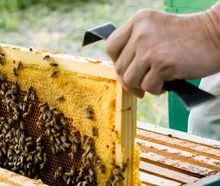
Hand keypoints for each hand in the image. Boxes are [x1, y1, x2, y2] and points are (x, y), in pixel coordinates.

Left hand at [105, 9, 219, 97]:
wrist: (218, 36)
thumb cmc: (188, 37)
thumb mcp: (157, 30)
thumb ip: (137, 43)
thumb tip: (120, 74)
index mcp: (138, 21)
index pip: (111, 46)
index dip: (117, 62)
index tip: (129, 69)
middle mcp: (141, 32)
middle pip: (119, 66)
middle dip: (131, 79)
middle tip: (144, 83)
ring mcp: (150, 48)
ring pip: (130, 79)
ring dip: (143, 86)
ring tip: (158, 81)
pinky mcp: (162, 64)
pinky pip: (148, 87)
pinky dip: (157, 90)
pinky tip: (167, 83)